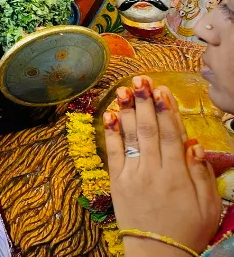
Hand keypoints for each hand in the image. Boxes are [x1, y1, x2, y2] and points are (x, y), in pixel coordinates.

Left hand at [104, 76, 221, 254]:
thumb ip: (202, 174)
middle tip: (140, 79)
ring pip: (130, 137)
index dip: (166, 110)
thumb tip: (194, 145)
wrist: (157, 253)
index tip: (162, 90)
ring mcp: (133, 176)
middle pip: (148, 130)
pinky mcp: (117, 182)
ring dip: (127, 111)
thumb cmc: (187, 229)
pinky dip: (111, 132)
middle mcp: (153, 171)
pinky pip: (113, 153)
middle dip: (144, 102)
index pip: (171, 135)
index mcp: (177, 175)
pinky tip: (110, 115)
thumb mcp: (208, 205)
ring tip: (124, 89)